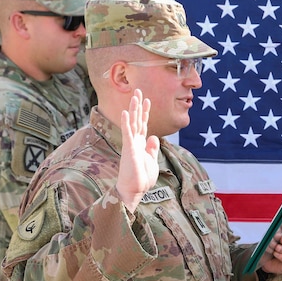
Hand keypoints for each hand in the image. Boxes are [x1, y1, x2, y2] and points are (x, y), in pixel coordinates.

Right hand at [116, 90, 159, 211]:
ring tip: (135, 96)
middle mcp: (135, 141)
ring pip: (133, 123)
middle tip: (138, 90)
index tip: (147, 100)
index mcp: (141, 144)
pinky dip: (127, 122)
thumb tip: (154, 137)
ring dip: (134, 109)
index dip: (145, 112)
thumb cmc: (142, 178)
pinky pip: (128, 133)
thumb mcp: (152, 161)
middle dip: (138, 105)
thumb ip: (152, 148)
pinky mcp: (129, 149)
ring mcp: (131, 144)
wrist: (134, 190)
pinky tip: (126, 112)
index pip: (143, 124)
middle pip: (137, 119)